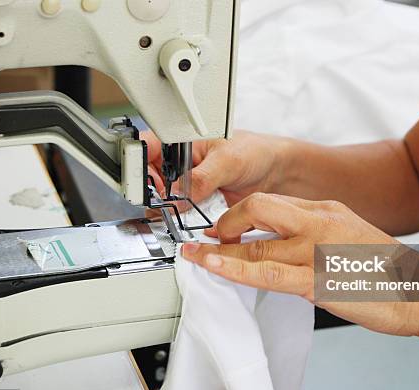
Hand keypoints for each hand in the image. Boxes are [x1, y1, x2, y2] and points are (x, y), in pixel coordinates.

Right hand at [141, 130, 288, 205]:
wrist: (277, 174)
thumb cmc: (255, 152)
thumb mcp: (227, 161)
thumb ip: (201, 177)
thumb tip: (176, 192)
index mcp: (181, 141)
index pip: (146, 149)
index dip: (141, 165)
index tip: (149, 182)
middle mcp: (180, 164)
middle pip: (150, 179)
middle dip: (154, 193)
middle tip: (165, 201)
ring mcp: (188, 185)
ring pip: (164, 200)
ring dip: (168, 209)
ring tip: (179, 211)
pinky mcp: (197, 203)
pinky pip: (182, 214)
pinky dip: (183, 219)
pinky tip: (190, 218)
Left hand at [182, 193, 418, 336]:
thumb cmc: (384, 269)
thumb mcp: (349, 235)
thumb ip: (314, 233)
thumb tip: (281, 240)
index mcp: (326, 210)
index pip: (273, 201)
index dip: (241, 213)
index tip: (224, 227)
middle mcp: (319, 222)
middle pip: (259, 208)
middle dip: (227, 222)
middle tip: (209, 238)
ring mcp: (317, 251)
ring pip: (256, 245)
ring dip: (219, 251)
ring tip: (194, 254)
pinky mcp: (317, 281)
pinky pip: (267, 274)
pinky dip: (235, 270)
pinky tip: (215, 267)